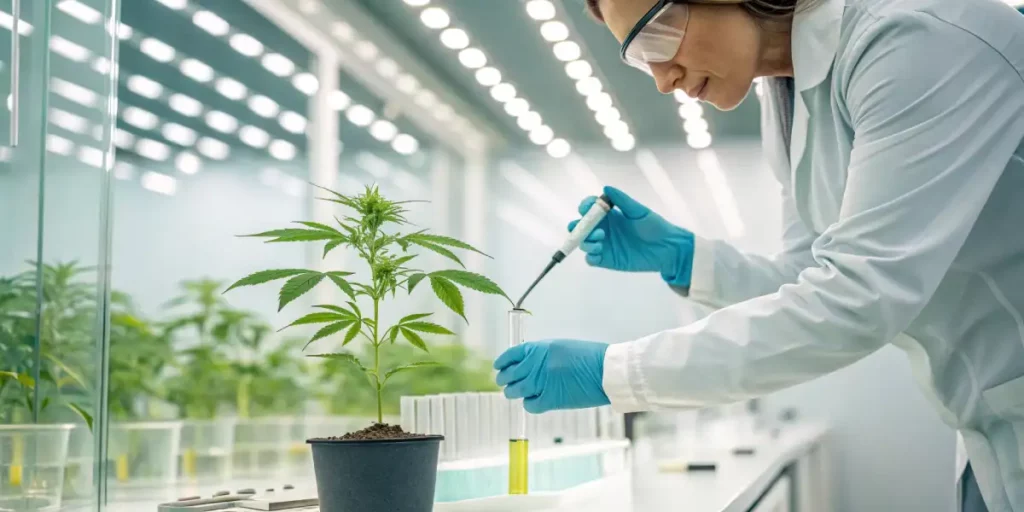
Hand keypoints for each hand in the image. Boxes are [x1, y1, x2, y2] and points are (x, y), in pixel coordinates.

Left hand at [494, 339, 608, 413]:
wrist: (606, 371)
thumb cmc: (589, 357)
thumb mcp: (562, 347)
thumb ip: (542, 354)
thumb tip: (529, 364)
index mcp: (538, 349)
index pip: (511, 355)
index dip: (502, 362)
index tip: (499, 367)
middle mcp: (536, 365)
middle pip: (509, 375)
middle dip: (505, 379)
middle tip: (505, 383)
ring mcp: (541, 383)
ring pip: (515, 391)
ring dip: (513, 392)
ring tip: (514, 393)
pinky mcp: (549, 400)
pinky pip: (530, 404)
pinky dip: (529, 404)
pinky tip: (533, 401)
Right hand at [569, 186, 694, 286]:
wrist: (668, 248)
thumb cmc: (655, 227)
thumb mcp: (638, 211)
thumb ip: (622, 201)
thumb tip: (606, 188)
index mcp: (610, 215)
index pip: (589, 209)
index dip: (585, 206)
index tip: (587, 207)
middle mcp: (604, 229)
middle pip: (581, 227)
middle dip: (578, 226)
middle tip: (585, 227)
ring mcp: (604, 245)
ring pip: (583, 243)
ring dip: (585, 240)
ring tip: (600, 239)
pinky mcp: (607, 260)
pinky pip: (591, 259)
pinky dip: (590, 255)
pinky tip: (599, 251)